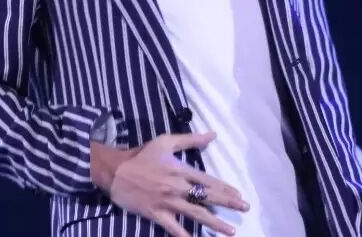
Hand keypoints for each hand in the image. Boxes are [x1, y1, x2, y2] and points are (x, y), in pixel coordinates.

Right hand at [100, 130, 250, 236]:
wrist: (116, 170)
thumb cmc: (142, 154)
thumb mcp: (166, 142)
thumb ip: (191, 140)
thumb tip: (213, 135)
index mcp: (181, 170)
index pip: (209, 181)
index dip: (225, 188)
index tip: (239, 194)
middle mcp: (178, 187)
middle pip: (207, 197)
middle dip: (228, 203)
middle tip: (245, 208)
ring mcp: (168, 202)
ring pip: (196, 214)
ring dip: (215, 223)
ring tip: (231, 230)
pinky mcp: (156, 214)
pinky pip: (174, 228)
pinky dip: (185, 236)